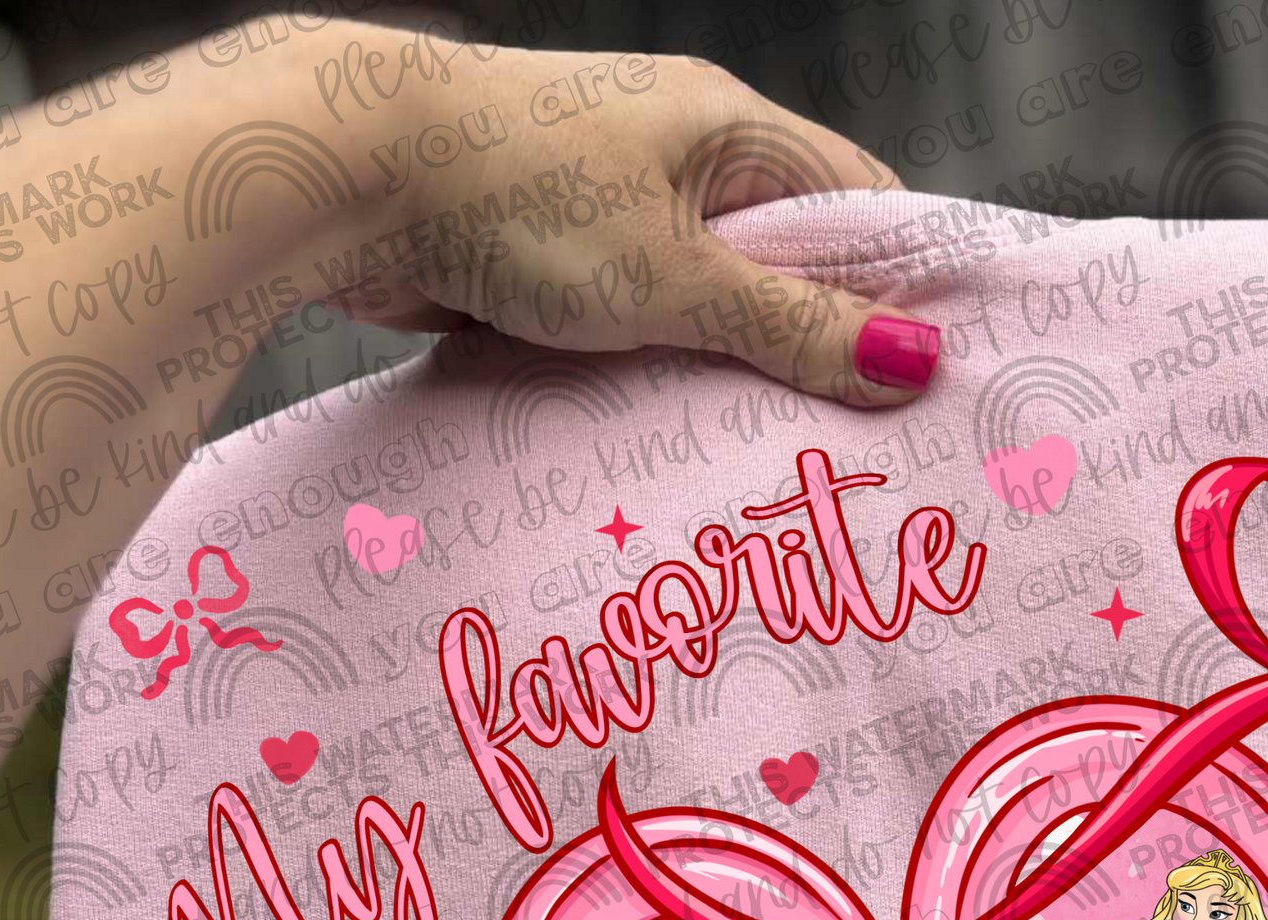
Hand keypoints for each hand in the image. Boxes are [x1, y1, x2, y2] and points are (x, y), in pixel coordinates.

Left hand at [372, 43, 936, 403]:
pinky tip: (674, 426)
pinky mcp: (555, 247)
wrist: (342, 174)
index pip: (857, 202)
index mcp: (727, 126)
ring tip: (769, 444)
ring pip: (709, 294)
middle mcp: (677, 151)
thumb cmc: (515, 201)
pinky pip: (640, 316)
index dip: (899, 286)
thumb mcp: (675, 278)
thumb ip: (791, 326)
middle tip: (856, 434)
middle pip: (787, 256)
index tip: (925, 375)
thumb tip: (910, 364)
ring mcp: (612, 196)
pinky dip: (660, 365)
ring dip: (733, 364)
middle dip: (818, 341)